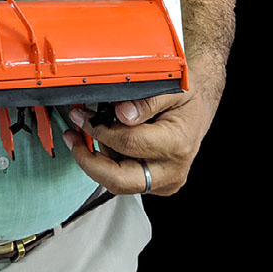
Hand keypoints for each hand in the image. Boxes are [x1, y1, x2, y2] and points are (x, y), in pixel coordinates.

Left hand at [62, 89, 212, 196]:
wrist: (200, 108)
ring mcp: (165, 182)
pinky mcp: (157, 185)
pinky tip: (108, 139)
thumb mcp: (172, 87)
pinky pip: (126, 179)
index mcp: (176, 144)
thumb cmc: (188, 96)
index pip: (129, 143)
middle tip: (72, 140)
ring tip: (91, 129)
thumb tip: (121, 113)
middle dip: (89, 161)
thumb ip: (146, 100)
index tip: (83, 117)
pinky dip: (111, 161)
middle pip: (120, 180)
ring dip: (98, 158)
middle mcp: (172, 170)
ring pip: (119, 181)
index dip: (101, 130)